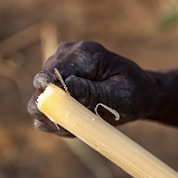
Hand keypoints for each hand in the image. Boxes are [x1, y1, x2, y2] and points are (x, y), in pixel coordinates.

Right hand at [27, 41, 158, 135]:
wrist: (136, 94)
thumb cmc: (132, 93)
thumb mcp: (120, 96)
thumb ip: (93, 92)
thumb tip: (66, 86)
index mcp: (84, 53)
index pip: (53, 74)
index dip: (50, 98)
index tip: (58, 119)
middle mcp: (65, 55)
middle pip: (41, 89)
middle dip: (56, 112)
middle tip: (80, 124)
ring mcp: (56, 68)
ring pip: (41, 102)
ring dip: (59, 119)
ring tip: (85, 121)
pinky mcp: (53, 84)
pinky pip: (45, 109)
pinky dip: (59, 121)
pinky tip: (79, 121)